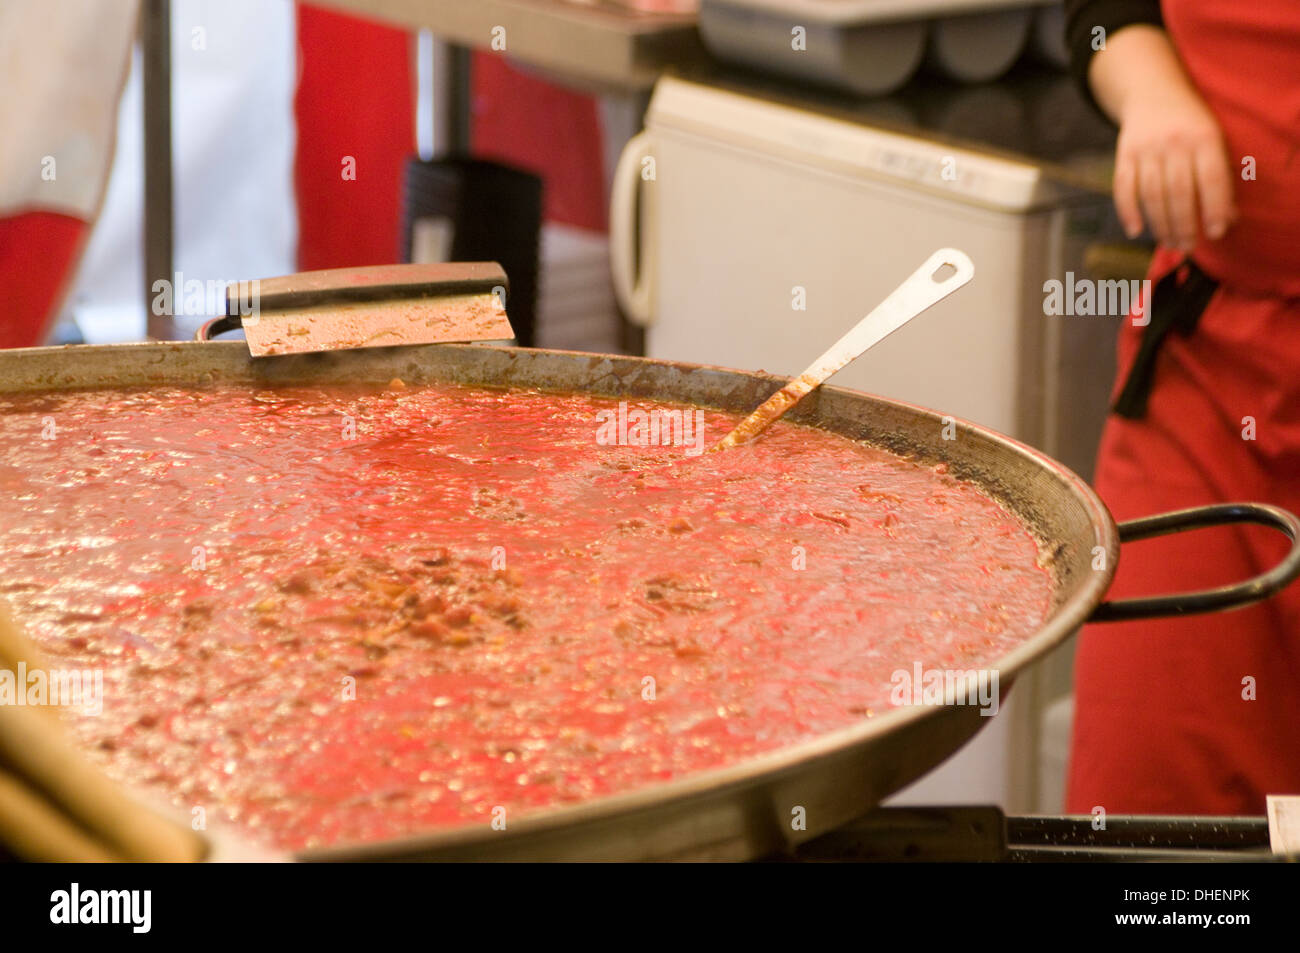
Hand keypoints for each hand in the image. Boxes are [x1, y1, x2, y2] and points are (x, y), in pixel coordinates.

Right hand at [1113, 83, 1235, 249]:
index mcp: (1204, 137)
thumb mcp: (1213, 141)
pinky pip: (1123, 187)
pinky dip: (1128, 211)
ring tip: (1169, 243)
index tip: (1215, 233)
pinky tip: (1136, 230)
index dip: (1214, 208)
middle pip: (1179, 191)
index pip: (1211, 178)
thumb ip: (1220, 177)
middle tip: (1188, 247)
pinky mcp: (1124, 153)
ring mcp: (1146, 148)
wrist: (1153, 92)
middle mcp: (1174, 142)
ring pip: (1152, 194)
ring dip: (1160, 224)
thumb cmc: (1190, 125)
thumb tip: (1228, 219)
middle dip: (1184, 224)